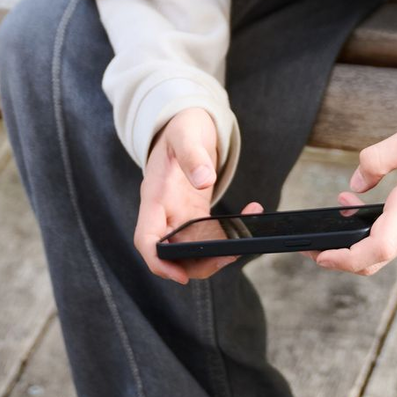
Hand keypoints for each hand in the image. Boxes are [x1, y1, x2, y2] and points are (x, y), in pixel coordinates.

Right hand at [136, 106, 258, 284]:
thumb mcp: (185, 134)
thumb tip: (205, 180)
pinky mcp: (195, 212)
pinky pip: (208, 232)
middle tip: (231, 254)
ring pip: (192, 248)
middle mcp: (163, 211)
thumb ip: (193, 155)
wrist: (185, 122)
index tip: (178, 274)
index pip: (146, 238)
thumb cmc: (181, 127)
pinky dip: (228, 232)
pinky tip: (251, 213)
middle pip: (172, 252)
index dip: (158, 261)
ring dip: (216, 251)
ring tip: (245, 237)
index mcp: (154, 195)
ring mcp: (179, 213)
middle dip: (198, 262)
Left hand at [301, 123, 396, 275]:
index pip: (377, 248)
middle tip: (318, 241)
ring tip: (349, 202)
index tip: (321, 254)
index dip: (344, 258)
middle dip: (343, 252)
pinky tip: (380, 206)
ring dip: (364, 234)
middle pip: (376, 257)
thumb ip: (379, 157)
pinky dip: (385, 229)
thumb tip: (356, 183)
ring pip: (390, 248)